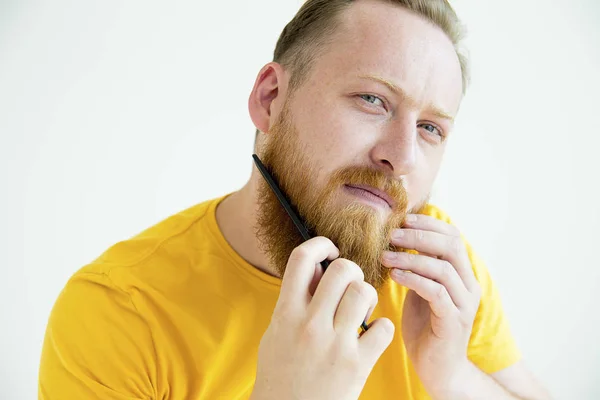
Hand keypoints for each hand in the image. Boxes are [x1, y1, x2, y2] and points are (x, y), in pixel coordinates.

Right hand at [251, 237, 394, 399]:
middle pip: (343, 269)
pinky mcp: (357, 365)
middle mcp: (310, 325)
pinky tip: (372, 335)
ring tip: (362, 309)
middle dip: (351, 270)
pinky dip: (382, 328)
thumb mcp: (277, 331)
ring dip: (367, 295)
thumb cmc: (281, 371)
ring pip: (364, 292)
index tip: (330, 251)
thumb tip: (319, 267)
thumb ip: (295, 299)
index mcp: (286, 313)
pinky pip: (383, 328)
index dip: (320, 245)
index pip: (302, 258)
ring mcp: (335, 345)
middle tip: (349, 284)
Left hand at [381, 214, 481, 396]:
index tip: (403, 220)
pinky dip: (414, 279)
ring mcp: (463, 304)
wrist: (438, 368)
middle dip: (419, 236)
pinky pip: (436, 292)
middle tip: (391, 234)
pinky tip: (395, 274)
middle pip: (451, 246)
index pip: (454, 237)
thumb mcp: (421, 289)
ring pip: (443, 268)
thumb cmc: (425, 327)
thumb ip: (419, 267)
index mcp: (463, 275)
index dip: (429, 224)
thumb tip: (399, 238)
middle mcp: (468, 286)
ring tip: (385, 255)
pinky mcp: (453, 321)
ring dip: (411, 257)